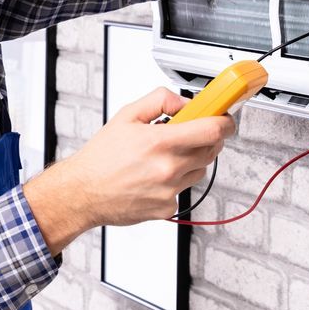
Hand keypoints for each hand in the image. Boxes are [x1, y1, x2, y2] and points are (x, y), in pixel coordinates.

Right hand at [22, 88, 234, 252]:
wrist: (83, 193)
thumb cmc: (100, 158)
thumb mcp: (126, 116)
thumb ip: (159, 101)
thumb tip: (184, 103)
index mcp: (159, 142)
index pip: (211, 130)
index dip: (225, 122)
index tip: (225, 119)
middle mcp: (168, 168)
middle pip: (211, 150)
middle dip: (208, 139)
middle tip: (193, 133)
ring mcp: (169, 190)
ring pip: (200, 170)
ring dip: (192, 160)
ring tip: (166, 156)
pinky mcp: (167, 207)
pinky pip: (184, 190)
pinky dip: (176, 181)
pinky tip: (155, 176)